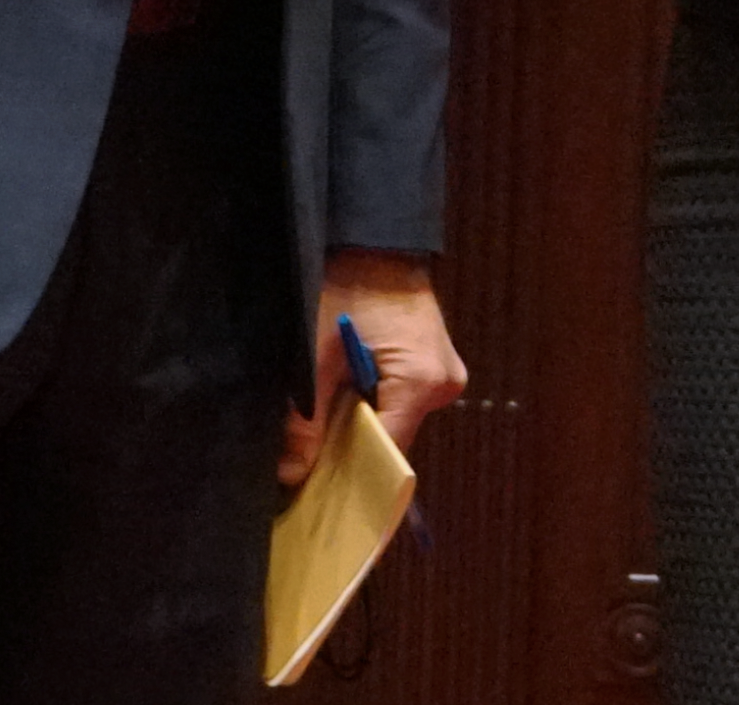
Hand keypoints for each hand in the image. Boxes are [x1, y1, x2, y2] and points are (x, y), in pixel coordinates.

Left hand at [284, 251, 468, 485]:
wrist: (375, 239)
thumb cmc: (347, 285)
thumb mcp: (316, 353)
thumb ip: (306, 418)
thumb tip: (294, 472)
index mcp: (420, 382)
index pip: (389, 454)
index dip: (354, 478)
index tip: (322, 498)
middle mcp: (443, 384)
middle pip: (393, 441)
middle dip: (352, 453)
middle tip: (310, 470)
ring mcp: (444, 374)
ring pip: (395, 422)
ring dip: (360, 428)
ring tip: (321, 437)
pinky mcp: (434, 364)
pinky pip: (400, 401)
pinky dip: (371, 407)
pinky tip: (341, 408)